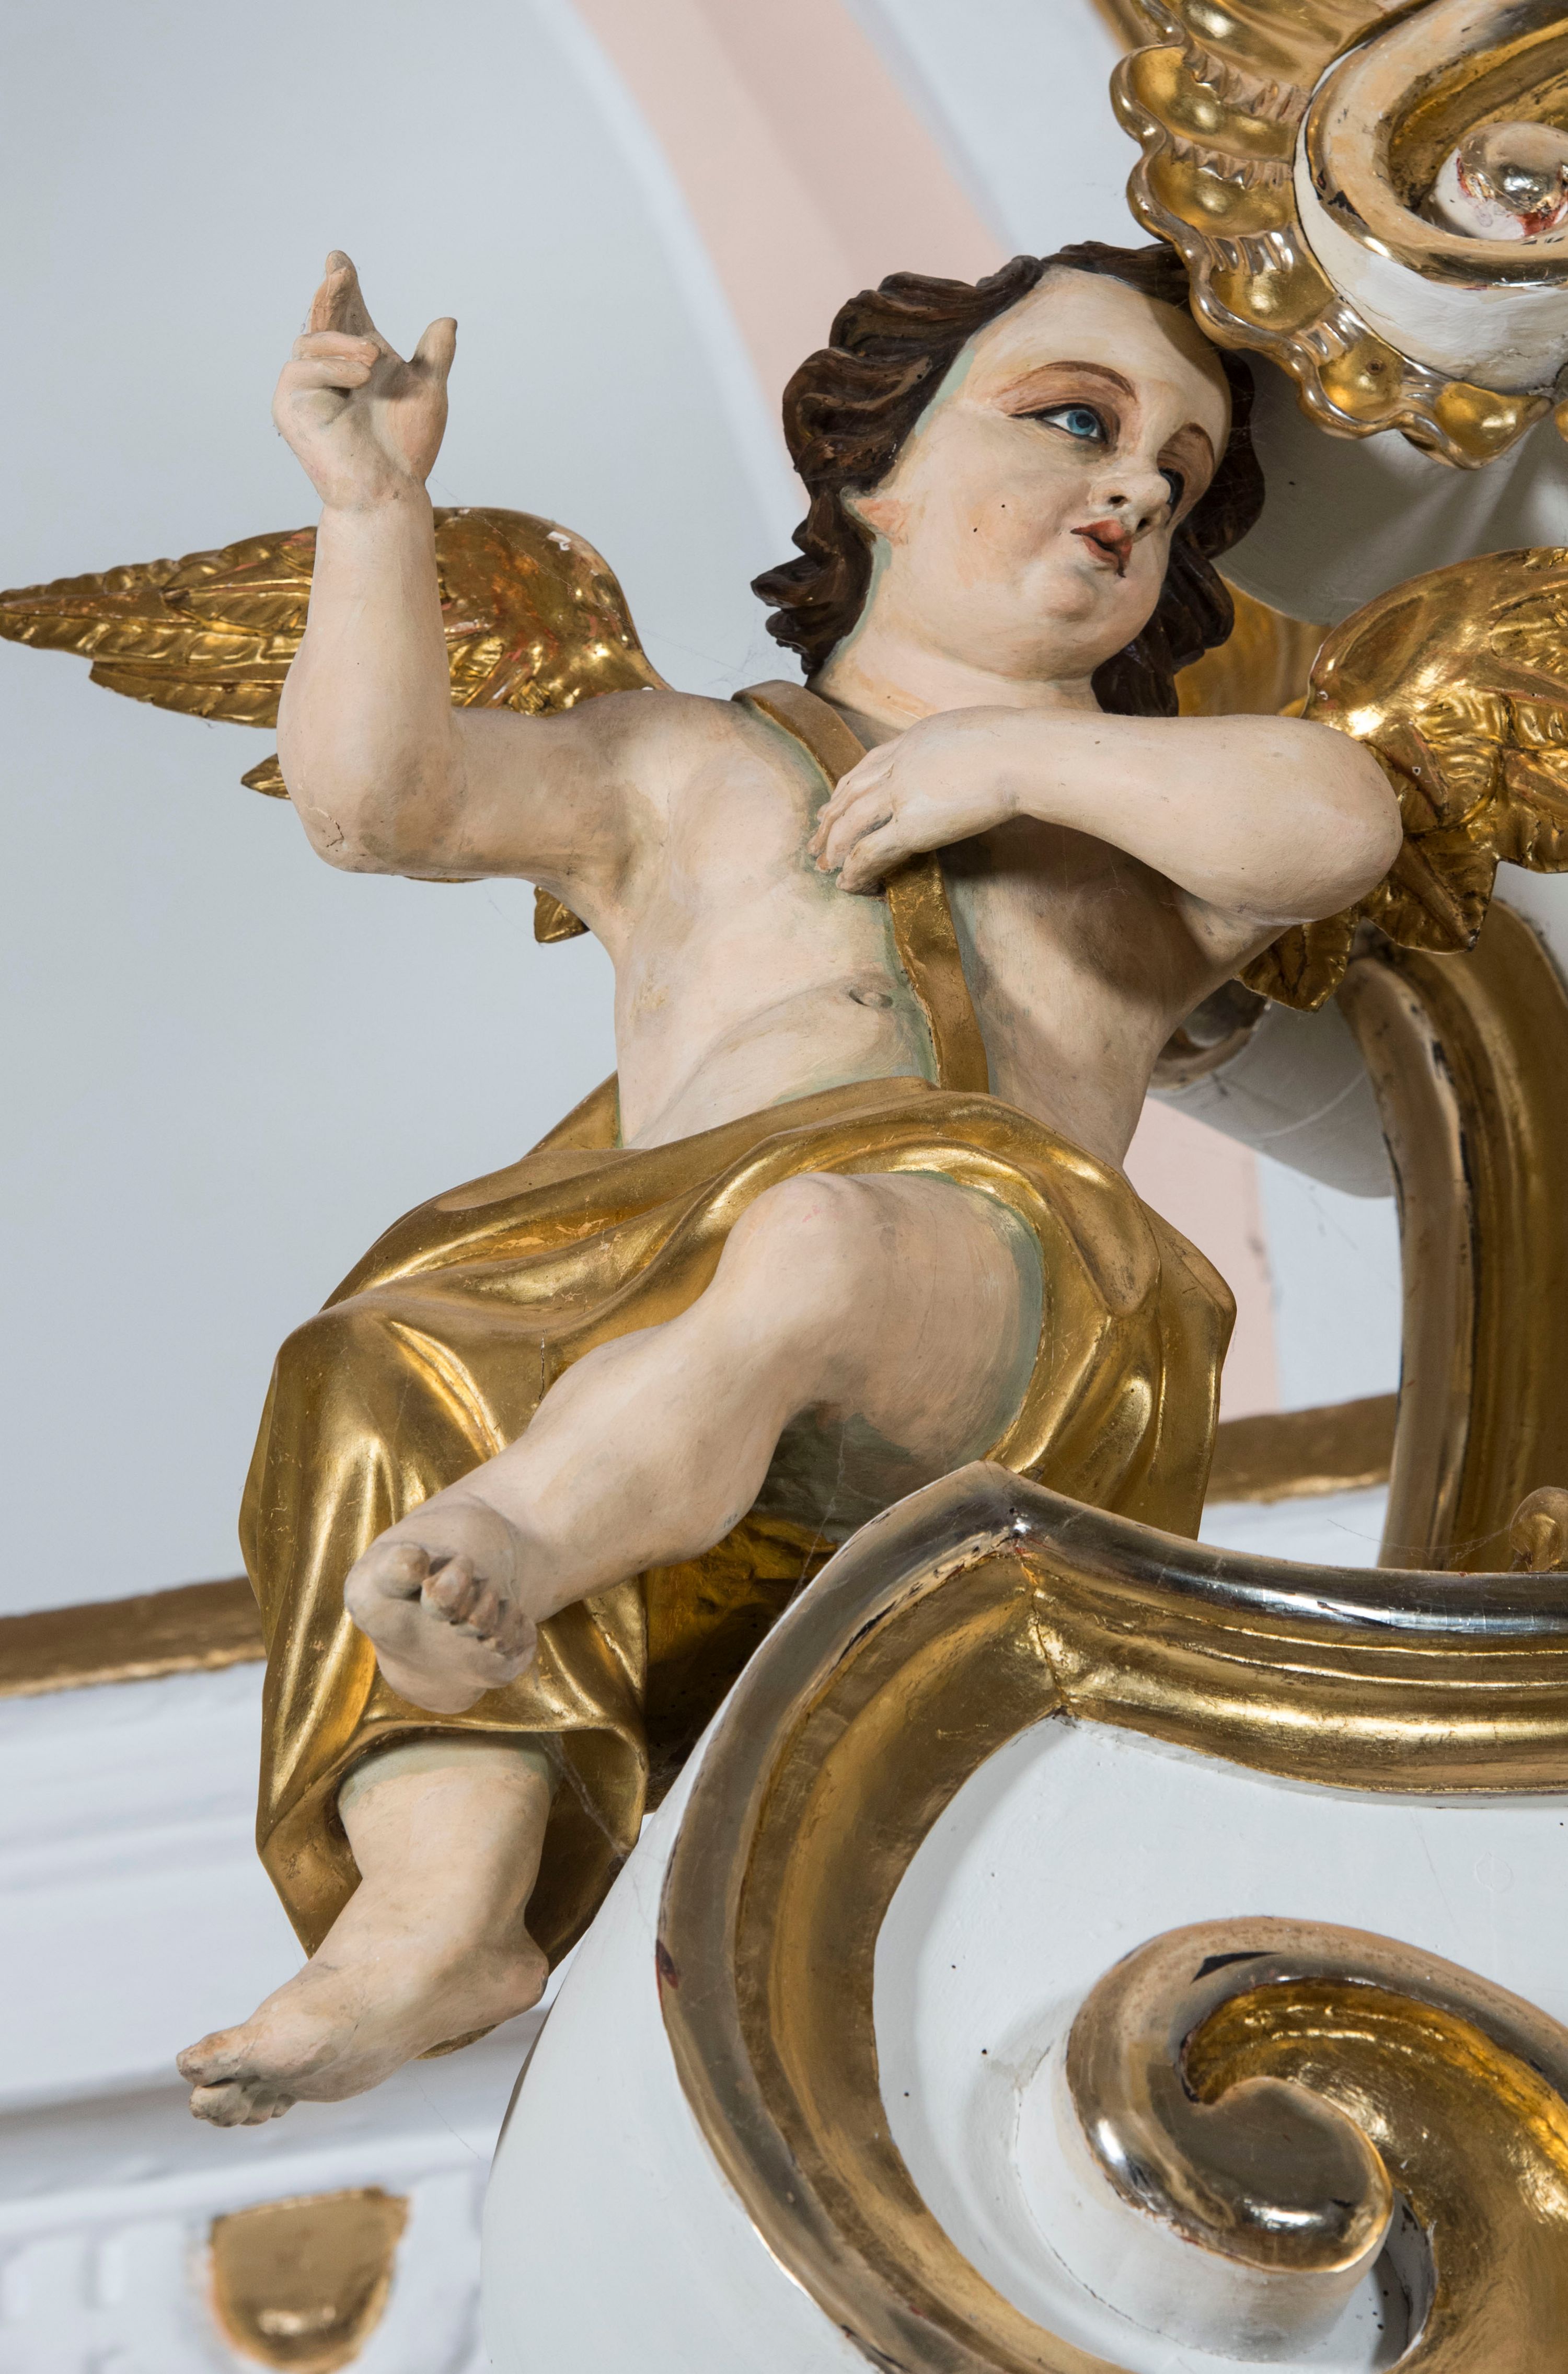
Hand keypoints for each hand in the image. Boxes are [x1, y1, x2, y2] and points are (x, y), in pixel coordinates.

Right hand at [272, 251, 455, 510]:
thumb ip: (434, 356)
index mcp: (357, 359)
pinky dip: (332, 367)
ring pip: (311, 339)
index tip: (339, 260)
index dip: (342, 286)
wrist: (389, 488)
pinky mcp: (289, 403)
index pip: (347, 313)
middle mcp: (329, 367)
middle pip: (324, 317)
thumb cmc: (406, 448)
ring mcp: (305, 385)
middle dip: (330, 292)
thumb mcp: (428, 392)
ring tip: (373, 361)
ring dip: (343, 343)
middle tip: (339, 269)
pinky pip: (301, 367)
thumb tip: (447, 321)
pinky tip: (359, 376)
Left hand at [808, 708, 1024, 892]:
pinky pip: (871, 850)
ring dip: (833, 847)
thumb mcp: (979, 731)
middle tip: (815, 839)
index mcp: (914, 739)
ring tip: (824, 867)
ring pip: (850, 822)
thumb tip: (972, 757)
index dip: (847, 786)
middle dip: (829, 818)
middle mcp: (899, 763)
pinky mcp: (913, 825)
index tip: (833, 801)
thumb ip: (960, 747)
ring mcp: (902, 793)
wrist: (1024, 753)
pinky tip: (847, 883)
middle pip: (850, 792)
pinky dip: (854, 869)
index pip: (869, 764)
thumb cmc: (1020, 742)